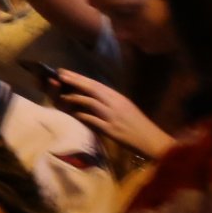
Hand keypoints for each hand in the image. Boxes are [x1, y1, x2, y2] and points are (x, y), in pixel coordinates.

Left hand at [48, 68, 175, 161]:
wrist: (151, 140)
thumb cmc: (138, 124)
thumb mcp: (125, 108)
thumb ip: (110, 101)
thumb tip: (92, 95)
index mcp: (118, 97)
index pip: (96, 84)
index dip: (80, 77)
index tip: (65, 72)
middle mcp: (115, 104)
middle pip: (92, 89)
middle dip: (74, 81)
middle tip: (59, 75)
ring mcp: (112, 117)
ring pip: (90, 102)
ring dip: (74, 98)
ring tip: (62, 96)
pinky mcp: (111, 130)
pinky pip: (93, 120)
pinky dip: (81, 116)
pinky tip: (73, 114)